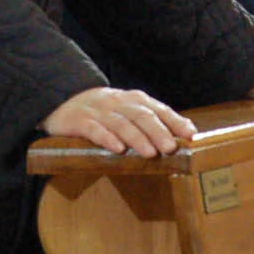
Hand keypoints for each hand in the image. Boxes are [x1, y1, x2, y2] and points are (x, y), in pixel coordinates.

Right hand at [43, 87, 195, 155]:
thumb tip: (183, 135)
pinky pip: (94, 129)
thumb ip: (151, 122)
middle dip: (158, 131)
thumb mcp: (127, 113)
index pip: (157, 109)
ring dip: (137, 138)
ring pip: (120, 123)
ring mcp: (98, 111)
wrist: (63, 104)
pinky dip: (107, 138)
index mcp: (133, 100)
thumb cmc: (104, 114)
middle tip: (170, 147)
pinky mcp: (79, 121)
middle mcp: (117, 102)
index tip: (190, 134)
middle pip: (141, 115)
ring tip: (150, 153)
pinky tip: (118, 149)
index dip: (174, 121)